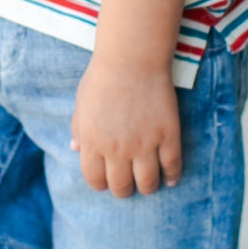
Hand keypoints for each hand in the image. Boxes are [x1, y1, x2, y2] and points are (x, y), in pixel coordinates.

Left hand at [71, 53, 182, 196]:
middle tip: (128, 185)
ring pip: (147, 183)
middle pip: (121, 186)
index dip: (100, 184)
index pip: (95, 179)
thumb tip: (75, 148)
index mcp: (93, 143)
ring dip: (147, 188)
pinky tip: (170, 179)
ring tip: (149, 184)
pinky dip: (172, 176)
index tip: (107, 181)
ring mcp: (144, 144)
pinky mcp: (167, 135)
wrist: (132, 58)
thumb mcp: (82, 103)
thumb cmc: (103, 77)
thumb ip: (79, 129)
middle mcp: (117, 149)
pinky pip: (171, 165)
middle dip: (123, 190)